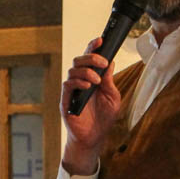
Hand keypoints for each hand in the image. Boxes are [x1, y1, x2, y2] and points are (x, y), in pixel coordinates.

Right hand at [60, 38, 122, 174]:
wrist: (94, 138)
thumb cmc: (103, 118)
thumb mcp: (113, 97)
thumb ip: (110, 81)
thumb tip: (111, 62)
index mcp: (92, 78)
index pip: (90, 58)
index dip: (93, 47)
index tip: (101, 40)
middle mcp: (80, 81)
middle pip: (79, 60)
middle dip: (91, 57)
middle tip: (102, 62)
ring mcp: (72, 90)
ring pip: (73, 70)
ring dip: (86, 71)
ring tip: (96, 81)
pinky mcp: (66, 100)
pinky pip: (68, 85)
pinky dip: (78, 82)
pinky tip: (87, 87)